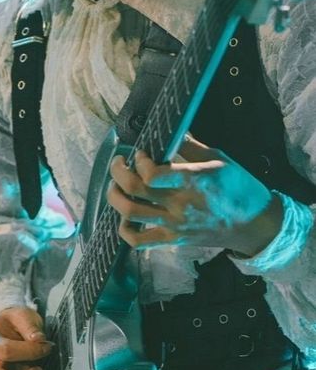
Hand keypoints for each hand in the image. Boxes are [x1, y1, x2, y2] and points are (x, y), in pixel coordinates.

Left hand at [107, 135, 283, 255]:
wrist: (254, 226)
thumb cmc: (240, 188)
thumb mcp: (220, 159)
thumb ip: (191, 146)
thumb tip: (173, 128)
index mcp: (193, 181)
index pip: (152, 174)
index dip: (139, 161)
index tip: (141, 152)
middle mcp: (180, 204)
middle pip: (134, 190)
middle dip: (118, 172)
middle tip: (119, 163)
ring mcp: (175, 225)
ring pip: (130, 214)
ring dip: (115, 198)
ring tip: (116, 186)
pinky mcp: (173, 240)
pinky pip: (139, 241)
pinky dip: (124, 231)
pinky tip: (125, 218)